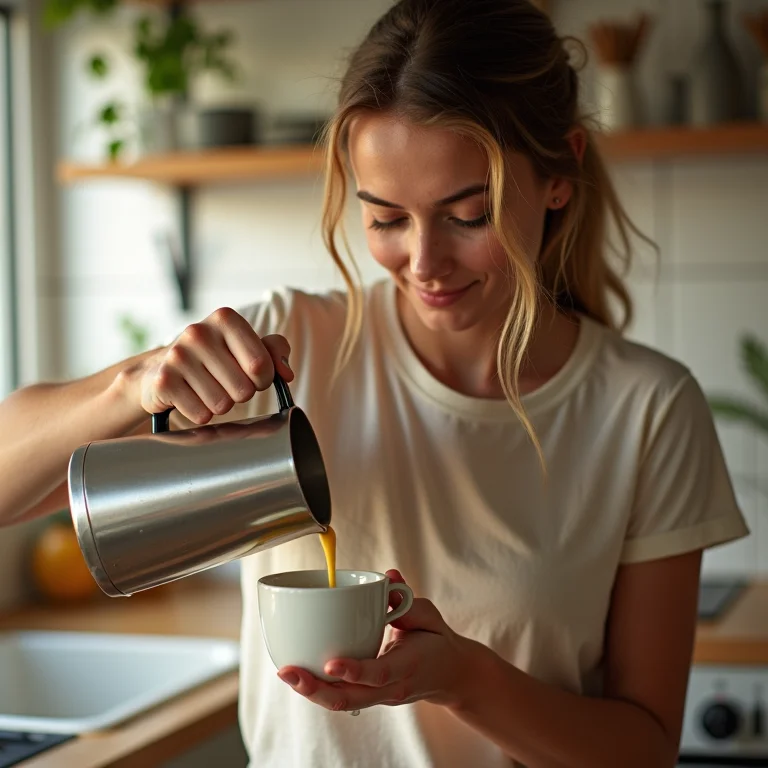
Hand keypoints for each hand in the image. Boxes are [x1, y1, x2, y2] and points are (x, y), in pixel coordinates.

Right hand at [133, 307, 292, 424]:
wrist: (162, 369)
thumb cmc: (216, 357)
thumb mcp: (248, 346)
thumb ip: (275, 352)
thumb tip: (286, 373)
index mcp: (225, 319)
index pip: (261, 364)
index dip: (264, 379)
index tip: (254, 375)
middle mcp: (198, 332)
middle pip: (244, 389)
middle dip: (241, 394)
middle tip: (226, 383)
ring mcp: (177, 356)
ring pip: (223, 405)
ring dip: (221, 405)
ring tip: (208, 389)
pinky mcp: (163, 381)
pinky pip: (201, 415)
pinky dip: (201, 414)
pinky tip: (192, 398)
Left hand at [277, 570, 470, 711]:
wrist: (450, 676)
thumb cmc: (435, 641)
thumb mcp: (429, 616)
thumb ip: (408, 600)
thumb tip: (389, 578)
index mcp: (408, 666)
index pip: (379, 674)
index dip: (354, 670)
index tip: (330, 663)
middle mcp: (390, 688)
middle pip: (350, 698)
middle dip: (316, 689)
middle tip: (289, 672)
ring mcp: (378, 697)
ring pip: (341, 701)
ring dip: (311, 691)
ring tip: (286, 673)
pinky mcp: (368, 696)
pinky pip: (341, 696)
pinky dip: (318, 688)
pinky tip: (298, 674)